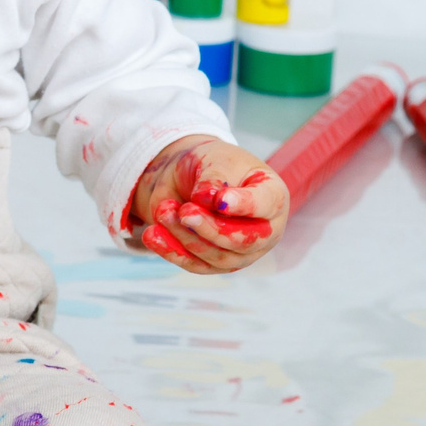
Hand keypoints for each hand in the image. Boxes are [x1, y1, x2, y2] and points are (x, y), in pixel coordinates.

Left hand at [128, 136, 288, 273]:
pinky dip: (172, 251)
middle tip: (184, 210)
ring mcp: (241, 252)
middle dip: (210, 228)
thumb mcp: (215, 160)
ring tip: (163, 211)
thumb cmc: (213, 164)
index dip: (243, 206)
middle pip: (242, 241)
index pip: (265, 206)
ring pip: (217, 257)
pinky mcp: (214, 264)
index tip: (220, 199)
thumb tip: (206, 200)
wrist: (189, 175)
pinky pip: (195, 265)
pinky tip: (152, 235)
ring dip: (186, 237)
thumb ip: (215, 178)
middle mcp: (264, 230)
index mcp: (273, 197)